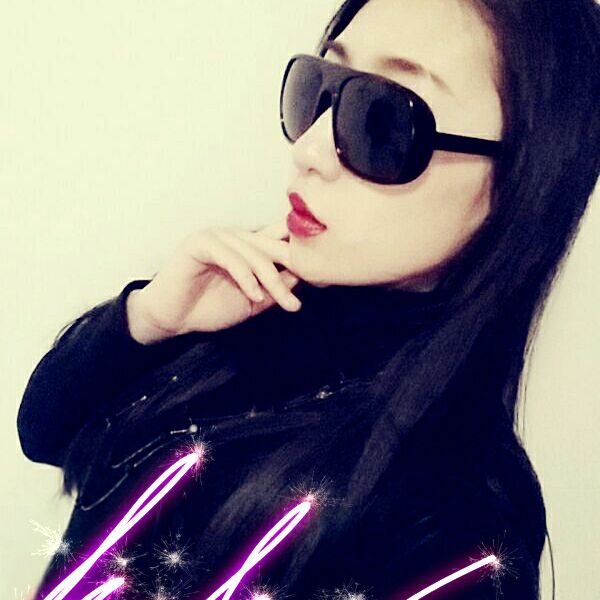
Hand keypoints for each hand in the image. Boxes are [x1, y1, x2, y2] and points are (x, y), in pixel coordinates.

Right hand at [126, 219, 302, 343]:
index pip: (280, 240)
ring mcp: (218, 237)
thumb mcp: (254, 301)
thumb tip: (306, 277)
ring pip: (255, 253)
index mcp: (248, 246)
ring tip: (285, 303)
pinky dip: (246, 277)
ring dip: (273, 280)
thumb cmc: (209, 308)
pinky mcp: (200, 243)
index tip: (323, 276)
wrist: (172, 318)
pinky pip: (231, 257)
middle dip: (294, 270)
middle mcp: (236, 236)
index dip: (300, 253)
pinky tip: (255, 295)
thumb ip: (277, 288)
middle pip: (273, 246)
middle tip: (305, 293)